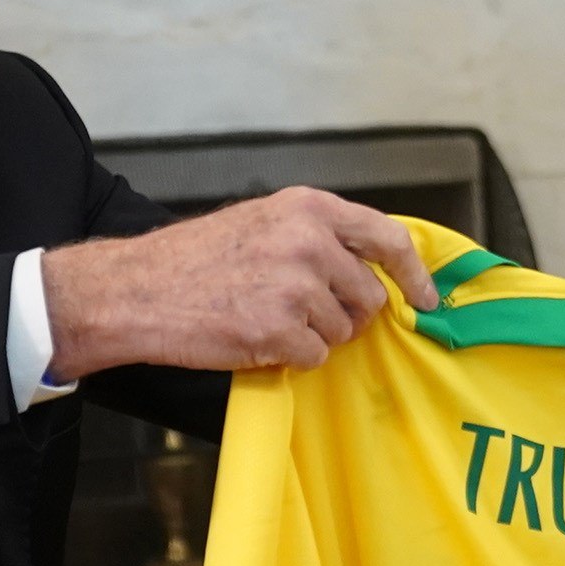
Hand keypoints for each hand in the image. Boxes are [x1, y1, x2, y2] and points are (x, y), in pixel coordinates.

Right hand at [42, 187, 437, 378]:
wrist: (138, 289)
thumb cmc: (196, 259)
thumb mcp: (262, 221)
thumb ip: (317, 236)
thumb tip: (373, 270)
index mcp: (308, 208)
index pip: (388, 238)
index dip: (414, 274)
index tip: (427, 298)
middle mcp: (308, 241)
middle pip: (370, 296)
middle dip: (346, 314)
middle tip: (302, 314)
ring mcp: (295, 286)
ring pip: (343, 331)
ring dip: (312, 336)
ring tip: (264, 317)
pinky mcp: (279, 330)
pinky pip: (315, 357)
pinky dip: (290, 357)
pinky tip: (254, 337)